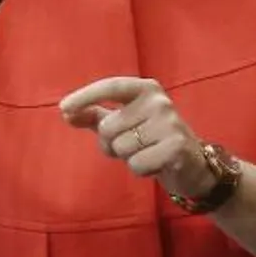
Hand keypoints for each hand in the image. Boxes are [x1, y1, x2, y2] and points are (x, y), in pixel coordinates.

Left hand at [59, 76, 215, 200]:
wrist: (192, 163)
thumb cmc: (151, 139)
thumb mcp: (123, 123)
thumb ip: (95, 116)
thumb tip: (65, 113)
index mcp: (146, 89)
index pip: (111, 86)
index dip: (86, 96)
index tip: (63, 108)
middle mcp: (159, 102)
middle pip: (108, 127)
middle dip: (112, 143)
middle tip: (132, 145)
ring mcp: (169, 123)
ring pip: (121, 148)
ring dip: (127, 158)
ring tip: (146, 153)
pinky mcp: (175, 147)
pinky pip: (136, 164)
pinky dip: (141, 170)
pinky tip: (155, 164)